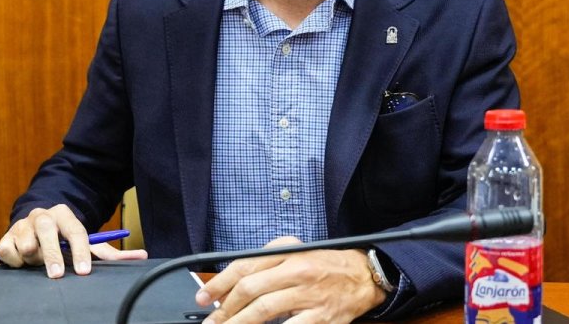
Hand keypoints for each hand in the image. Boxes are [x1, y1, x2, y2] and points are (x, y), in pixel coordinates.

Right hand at [0, 203, 146, 277]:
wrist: (34, 226)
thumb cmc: (63, 239)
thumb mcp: (86, 243)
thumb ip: (111, 252)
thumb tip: (142, 256)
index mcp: (65, 214)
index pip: (76, 231)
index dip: (81, 252)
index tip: (84, 271)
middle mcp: (43, 216)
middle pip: (47, 231)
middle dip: (52, 254)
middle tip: (57, 275)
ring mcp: (22, 225)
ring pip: (27, 243)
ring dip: (33, 258)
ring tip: (39, 263)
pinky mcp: (5, 236)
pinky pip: (7, 251)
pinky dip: (14, 261)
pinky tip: (22, 262)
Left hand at [195, 236, 386, 323]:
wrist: (364, 277)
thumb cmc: (326, 266)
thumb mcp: (298, 251)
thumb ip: (267, 261)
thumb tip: (234, 280)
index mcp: (289, 253)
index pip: (245, 266)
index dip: (220, 283)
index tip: (205, 296)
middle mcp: (298, 271)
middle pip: (250, 290)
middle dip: (225, 308)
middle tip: (211, 321)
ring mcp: (309, 296)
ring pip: (264, 311)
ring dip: (239, 323)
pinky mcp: (321, 318)